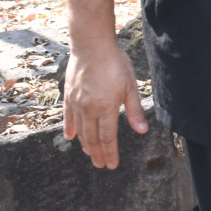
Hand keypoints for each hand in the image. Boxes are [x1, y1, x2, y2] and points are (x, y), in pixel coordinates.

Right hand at [62, 37, 147, 168]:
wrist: (91, 45)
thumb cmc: (115, 63)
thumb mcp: (130, 86)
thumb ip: (134, 110)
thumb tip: (142, 130)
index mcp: (106, 107)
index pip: (107, 137)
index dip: (110, 152)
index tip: (111, 165)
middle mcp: (88, 108)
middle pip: (92, 137)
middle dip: (97, 153)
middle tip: (100, 165)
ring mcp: (76, 102)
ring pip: (80, 130)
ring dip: (85, 144)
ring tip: (90, 154)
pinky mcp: (68, 95)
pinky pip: (68, 117)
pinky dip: (70, 128)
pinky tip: (71, 137)